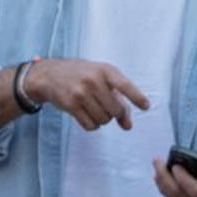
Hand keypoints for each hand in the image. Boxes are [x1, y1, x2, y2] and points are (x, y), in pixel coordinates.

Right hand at [23, 58, 149, 130]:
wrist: (50, 75)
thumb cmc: (82, 75)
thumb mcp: (101, 78)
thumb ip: (118, 99)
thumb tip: (128, 126)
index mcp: (105, 70)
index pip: (125, 85)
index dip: (137, 97)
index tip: (146, 106)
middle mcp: (93, 80)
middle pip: (116, 110)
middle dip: (115, 114)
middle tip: (108, 108)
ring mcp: (81, 93)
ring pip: (104, 120)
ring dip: (102, 119)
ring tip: (94, 108)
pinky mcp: (70, 105)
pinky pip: (91, 126)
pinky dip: (92, 125)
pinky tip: (86, 114)